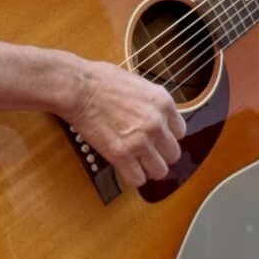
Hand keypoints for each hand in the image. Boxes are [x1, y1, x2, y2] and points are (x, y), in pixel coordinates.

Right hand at [63, 60, 185, 187]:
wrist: (78, 88)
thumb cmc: (100, 80)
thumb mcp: (137, 83)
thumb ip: (150, 102)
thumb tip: (152, 113)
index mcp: (163, 102)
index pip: (180, 131)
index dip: (167, 136)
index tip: (157, 139)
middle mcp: (156, 123)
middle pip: (173, 153)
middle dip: (160, 155)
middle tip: (148, 154)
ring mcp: (140, 140)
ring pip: (160, 171)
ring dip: (149, 169)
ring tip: (138, 165)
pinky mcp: (121, 154)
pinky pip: (137, 179)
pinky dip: (132, 178)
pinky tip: (125, 170)